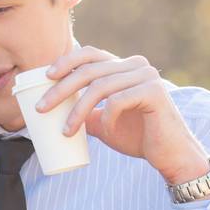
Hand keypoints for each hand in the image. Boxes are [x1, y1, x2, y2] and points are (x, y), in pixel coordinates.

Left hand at [33, 45, 209, 183]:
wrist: (169, 155)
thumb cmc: (137, 137)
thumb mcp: (103, 122)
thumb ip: (86, 111)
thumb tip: (55, 109)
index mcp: (125, 67)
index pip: (91, 54)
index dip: (66, 61)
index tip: (45, 77)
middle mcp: (137, 65)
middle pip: (89, 71)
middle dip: (60, 90)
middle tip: (41, 109)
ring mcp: (147, 76)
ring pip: (99, 87)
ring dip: (77, 110)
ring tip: (65, 131)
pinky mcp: (154, 92)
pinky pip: (118, 100)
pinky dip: (106, 117)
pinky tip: (105, 130)